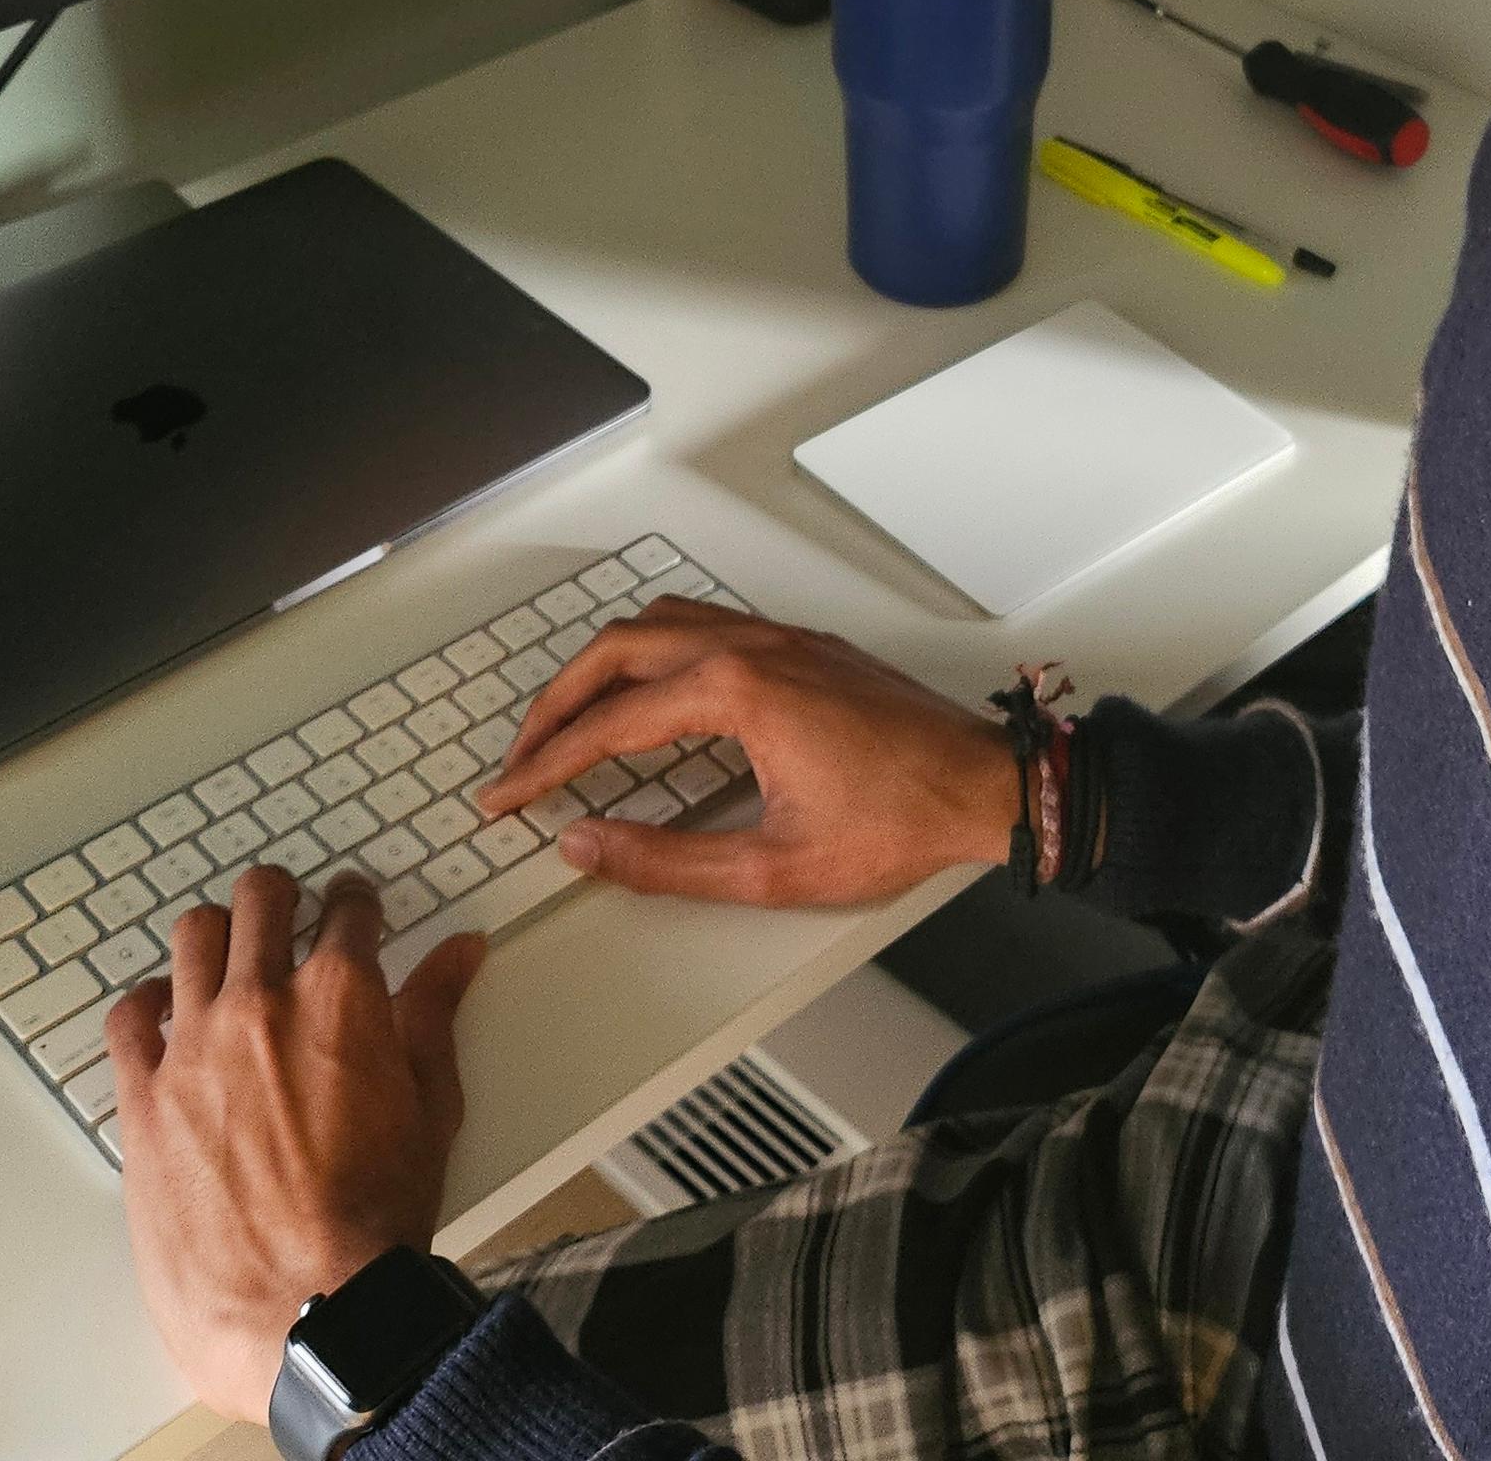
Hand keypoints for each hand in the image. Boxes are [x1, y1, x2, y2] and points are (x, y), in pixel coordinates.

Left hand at [105, 866, 488, 1425]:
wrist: (306, 1312)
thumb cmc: (374, 1224)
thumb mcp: (431, 1111)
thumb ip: (435, 1017)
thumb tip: (457, 955)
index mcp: (341, 998)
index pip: (348, 908)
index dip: (357, 903)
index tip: (355, 911)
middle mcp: (261, 1003)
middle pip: (261, 899)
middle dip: (282, 897)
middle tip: (290, 915)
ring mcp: (194, 1047)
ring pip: (193, 936)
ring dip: (219, 934)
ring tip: (229, 955)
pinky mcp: (144, 1099)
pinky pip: (128, 1017)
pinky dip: (148, 1002)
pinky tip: (165, 1011)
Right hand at [475, 596, 1018, 908]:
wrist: (982, 785)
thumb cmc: (898, 822)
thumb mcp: (772, 868)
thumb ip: (666, 861)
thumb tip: (588, 847)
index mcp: (737, 692)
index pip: (609, 724)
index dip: (545, 765)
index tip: (508, 795)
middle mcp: (751, 646)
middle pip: (616, 651)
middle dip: (555, 704)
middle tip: (521, 757)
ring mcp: (778, 637)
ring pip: (657, 623)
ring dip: (601, 667)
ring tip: (569, 722)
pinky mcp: (800, 644)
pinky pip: (702, 623)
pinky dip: (651, 652)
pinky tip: (646, 693)